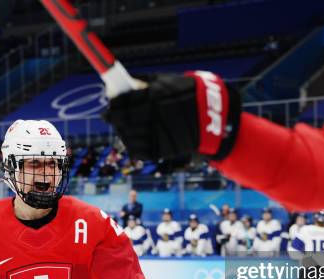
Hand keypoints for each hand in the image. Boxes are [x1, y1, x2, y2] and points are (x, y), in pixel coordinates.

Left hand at [105, 71, 241, 161]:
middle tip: (112, 116)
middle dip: (114, 119)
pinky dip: (133, 147)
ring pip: (128, 138)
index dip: (113, 104)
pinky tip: (133, 141)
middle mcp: (154, 118)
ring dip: (122, 133)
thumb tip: (124, 83)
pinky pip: (140, 152)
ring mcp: (158, 136)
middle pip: (122, 122)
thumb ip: (146, 83)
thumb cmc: (189, 94)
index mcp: (153, 98)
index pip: (122, 103)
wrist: (213, 116)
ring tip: (123, 128)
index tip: (110, 104)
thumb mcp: (169, 82)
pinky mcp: (163, 150)